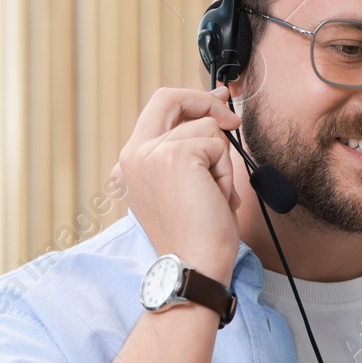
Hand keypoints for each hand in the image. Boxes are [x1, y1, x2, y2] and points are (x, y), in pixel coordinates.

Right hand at [113, 86, 243, 281]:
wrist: (195, 264)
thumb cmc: (197, 234)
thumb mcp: (183, 186)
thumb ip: (186, 151)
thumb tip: (216, 116)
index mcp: (130, 163)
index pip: (156, 111)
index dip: (190, 101)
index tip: (217, 101)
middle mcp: (132, 155)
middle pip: (168, 98)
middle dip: (205, 103)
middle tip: (230, 120)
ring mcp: (148, 153)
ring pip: (203, 127)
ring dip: (221, 161)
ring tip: (213, 194)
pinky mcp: (172, 155)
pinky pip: (216, 144)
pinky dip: (225, 171)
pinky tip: (216, 196)